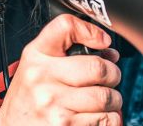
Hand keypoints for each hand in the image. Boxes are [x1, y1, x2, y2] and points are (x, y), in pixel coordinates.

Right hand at [0, 14, 122, 125]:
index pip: (65, 27)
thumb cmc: (28, 97)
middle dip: (113, 74)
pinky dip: (109, 119)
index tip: (103, 41)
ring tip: (102, 101)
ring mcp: (53, 104)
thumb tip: (110, 53)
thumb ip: (68, 51)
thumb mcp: (37, 64)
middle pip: (99, 67)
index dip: (91, 31)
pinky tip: (96, 116)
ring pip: (106, 97)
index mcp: (37, 56)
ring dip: (113, 100)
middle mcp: (42, 78)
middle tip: (109, 79)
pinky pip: (105, 120)